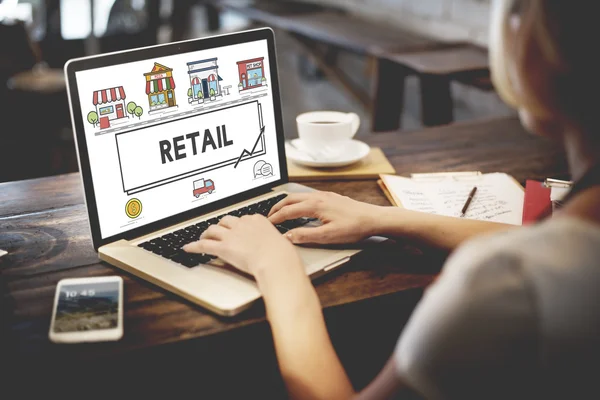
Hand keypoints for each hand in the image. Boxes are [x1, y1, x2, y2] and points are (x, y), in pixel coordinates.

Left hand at [183, 215, 302, 278]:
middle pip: (226, 221)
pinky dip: (194, 246)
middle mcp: (242, 224)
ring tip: (203, 237)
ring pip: (213, 229)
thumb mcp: (280, 241)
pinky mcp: (223, 247)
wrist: (276, 260)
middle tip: (218, 232)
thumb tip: (274, 246)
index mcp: (257, 220)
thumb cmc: (281, 254)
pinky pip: (204, 245)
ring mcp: (231, 235)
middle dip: (221, 226)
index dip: (237, 225)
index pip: (243, 219)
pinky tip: (188, 248)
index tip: (235, 229)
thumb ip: (272, 240)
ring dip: (206, 233)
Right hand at [268, 191, 383, 243]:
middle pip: (290, 199)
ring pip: (299, 196)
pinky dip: (297, 202)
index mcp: (315, 205)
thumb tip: (288, 236)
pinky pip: (308, 196)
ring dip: (287, 203)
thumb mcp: (328, 236)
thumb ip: (305, 235)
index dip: (276, 218)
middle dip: (277, 207)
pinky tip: (300, 208)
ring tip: (280, 211)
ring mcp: (324, 195)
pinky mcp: (331, 197)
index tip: (267, 224)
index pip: (288, 211)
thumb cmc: (354, 227)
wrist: (373, 218)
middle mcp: (318, 197)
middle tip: (268, 216)